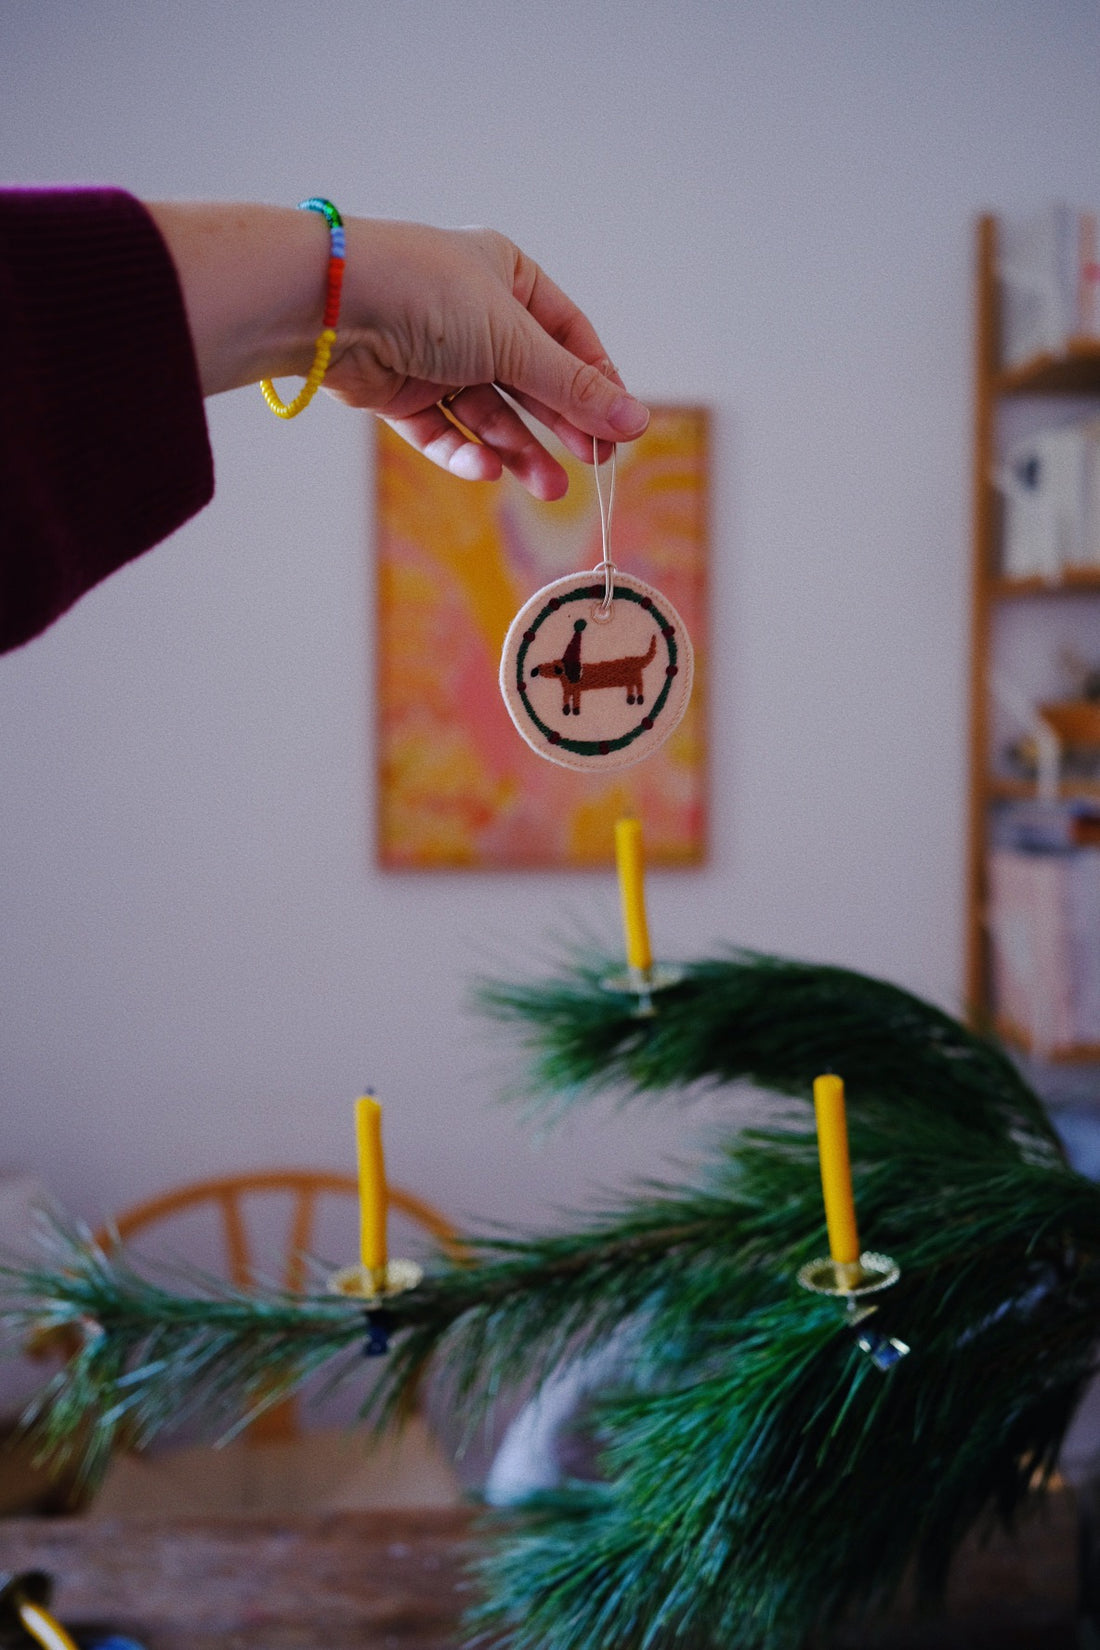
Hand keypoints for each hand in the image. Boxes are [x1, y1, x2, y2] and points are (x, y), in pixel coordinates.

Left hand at [326, 218, 649, 498]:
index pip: (568, 337)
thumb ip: (575, 389)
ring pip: (488, 413)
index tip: (620, 428)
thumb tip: (637, 422)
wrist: (331, 304)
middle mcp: (472, 314)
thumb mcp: (516, 342)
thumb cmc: (428, 296)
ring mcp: (434, 355)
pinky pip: (443, 430)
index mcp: (507, 277)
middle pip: (530, 381)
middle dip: (559, 425)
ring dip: (518, 450)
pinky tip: (485, 469)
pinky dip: (463, 451)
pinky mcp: (400, 392)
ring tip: (548, 489)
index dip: (596, 384)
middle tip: (593, 465)